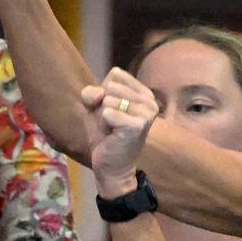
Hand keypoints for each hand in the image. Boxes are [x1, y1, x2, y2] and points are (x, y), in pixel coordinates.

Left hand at [81, 67, 159, 197]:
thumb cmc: (105, 136)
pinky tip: (113, 135)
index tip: (110, 110)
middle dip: (102, 105)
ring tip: (112, 130)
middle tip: (111, 123)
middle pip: (110, 86)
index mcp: (143, 92)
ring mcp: (147, 112)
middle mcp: (150, 99)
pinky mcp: (138, 125)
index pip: (115, 74)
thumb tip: (101, 94)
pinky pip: (108, 112)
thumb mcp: (94, 108)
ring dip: (103, 117)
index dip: (103, 91)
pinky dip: (103, 124)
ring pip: (107, 99)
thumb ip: (92, 93)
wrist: (110, 166)